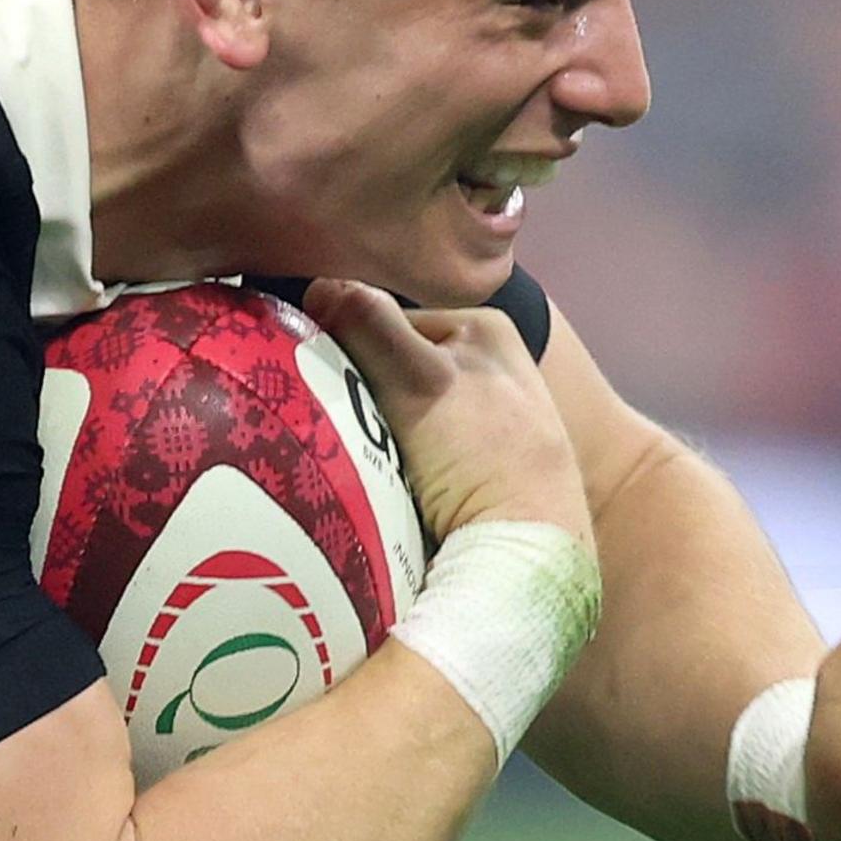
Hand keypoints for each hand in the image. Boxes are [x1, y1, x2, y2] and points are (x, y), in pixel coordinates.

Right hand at [301, 281, 589, 539]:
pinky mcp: (466, 468)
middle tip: (334, 425)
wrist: (522, 557)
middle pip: (380, 365)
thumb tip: (318, 284)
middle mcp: (481, 365)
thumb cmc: (483, 458)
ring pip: (384, 411)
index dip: (344, 347)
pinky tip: (376, 483)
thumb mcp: (423, 382)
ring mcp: (476, 420)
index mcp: (482, 328)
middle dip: (352, 392)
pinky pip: (398, 451)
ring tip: (351, 460)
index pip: (381, 318)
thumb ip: (371, 327)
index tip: (323, 383)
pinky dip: (380, 464)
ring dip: (360, 433)